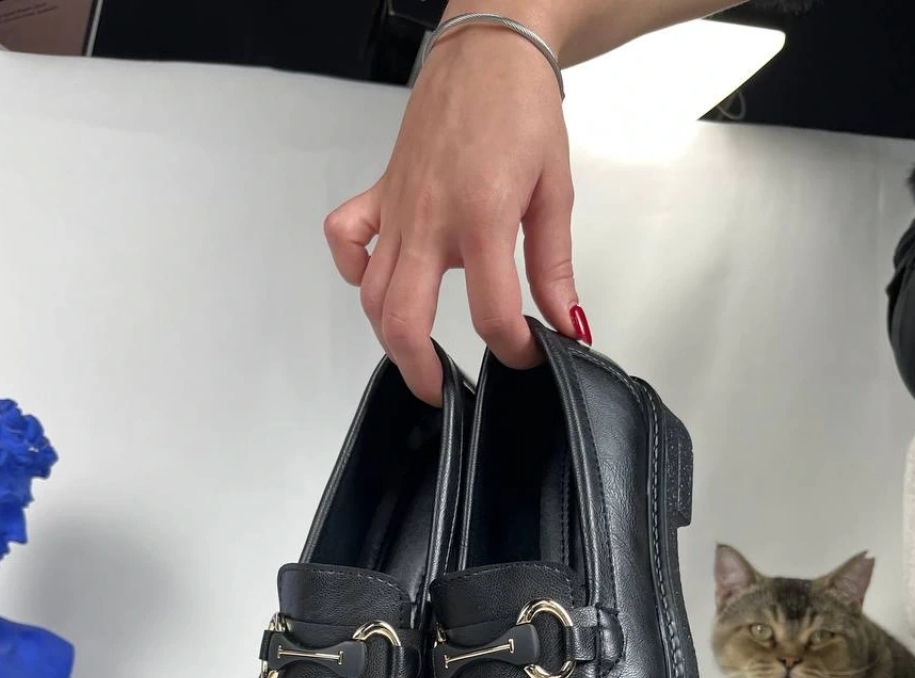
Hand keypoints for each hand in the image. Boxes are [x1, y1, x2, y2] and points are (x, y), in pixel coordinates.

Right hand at [324, 27, 585, 403]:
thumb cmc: (521, 107)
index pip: (491, 312)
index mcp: (481, 217)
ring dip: (389, 335)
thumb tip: (568, 322)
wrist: (489, 49)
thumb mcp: (555, 191)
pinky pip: (347, 238)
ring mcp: (400, 208)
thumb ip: (555, 266)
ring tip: (417, 355)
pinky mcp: (382, 192)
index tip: (527, 356)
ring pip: (373, 293)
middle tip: (443, 391)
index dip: (512, 349)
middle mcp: (430, 218)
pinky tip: (376, 282)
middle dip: (423, 370)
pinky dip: (354, 269)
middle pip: (406, 320)